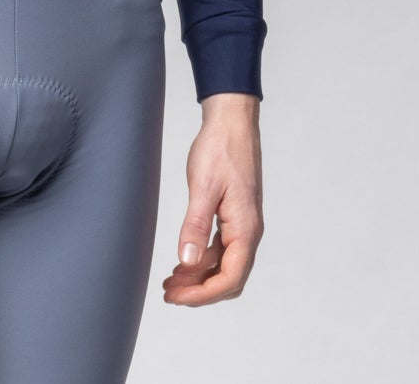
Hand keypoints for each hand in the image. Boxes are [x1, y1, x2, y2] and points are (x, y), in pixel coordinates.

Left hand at [162, 91, 262, 306]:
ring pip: (225, 265)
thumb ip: (196, 225)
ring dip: (199, 276)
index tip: (176, 297)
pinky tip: (184, 259)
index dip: (202, 294)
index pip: (230, 278)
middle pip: (229, 278)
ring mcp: (242, 224)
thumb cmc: (220, 148)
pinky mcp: (234, 215)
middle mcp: (249, 231)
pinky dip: (203, 259)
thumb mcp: (202, 186)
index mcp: (245, 228)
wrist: (231, 121)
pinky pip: (222, 248)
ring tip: (170, 281)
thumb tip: (187, 261)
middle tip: (169, 293)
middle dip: (200, 291)